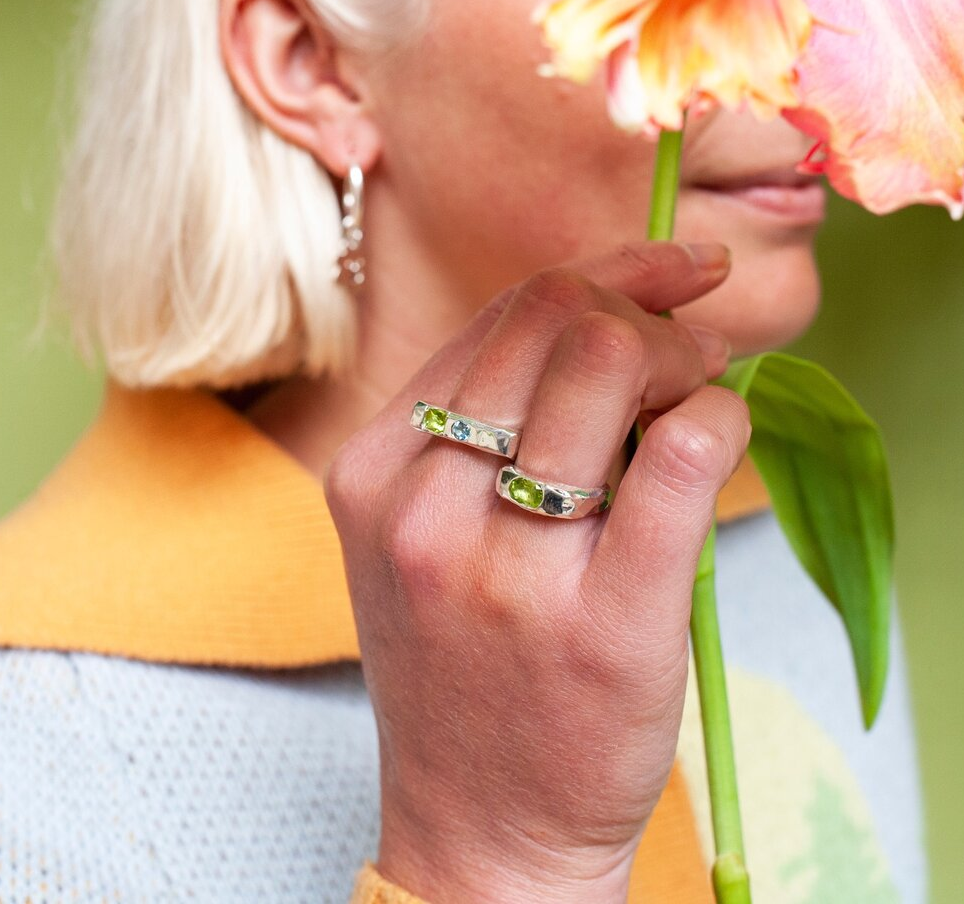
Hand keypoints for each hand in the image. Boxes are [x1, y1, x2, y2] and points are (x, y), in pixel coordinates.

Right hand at [324, 242, 749, 903]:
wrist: (480, 824)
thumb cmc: (465, 667)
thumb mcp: (422, 535)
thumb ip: (479, 425)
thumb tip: (607, 310)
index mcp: (374, 471)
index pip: (503, 313)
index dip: (604, 271)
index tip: (672, 270)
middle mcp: (422, 507)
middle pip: (557, 318)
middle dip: (649, 308)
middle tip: (691, 348)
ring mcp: (504, 568)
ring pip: (612, 362)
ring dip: (686, 356)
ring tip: (699, 395)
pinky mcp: (600, 626)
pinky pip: (680, 452)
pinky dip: (719, 417)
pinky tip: (717, 438)